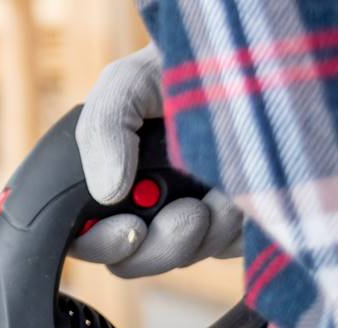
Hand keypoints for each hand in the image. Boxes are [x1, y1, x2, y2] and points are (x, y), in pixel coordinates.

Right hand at [71, 45, 242, 277]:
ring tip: (224, 191)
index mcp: (105, 181)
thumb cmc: (178, 64)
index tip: (132, 228)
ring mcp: (189, 219)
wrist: (250, 57)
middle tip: (191, 213)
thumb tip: (108, 192)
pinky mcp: (235, 225)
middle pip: (135, 261)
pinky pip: (231, 249)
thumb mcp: (126, 84)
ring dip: (206, 232)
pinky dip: (240, 229)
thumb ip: (102, 130)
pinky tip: (245, 193)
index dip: (103, 244)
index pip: (86, 238)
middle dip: (163, 245)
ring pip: (185, 257)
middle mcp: (143, 205)